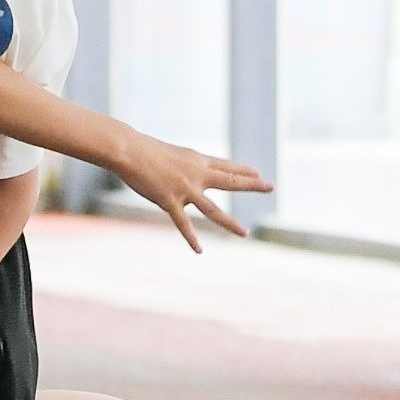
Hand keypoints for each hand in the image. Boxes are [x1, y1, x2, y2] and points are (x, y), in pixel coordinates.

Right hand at [111, 133, 269, 251]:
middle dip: (252, 185)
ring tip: (244, 233)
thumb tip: (185, 190)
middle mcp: (196, 175)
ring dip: (230, 223)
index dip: (243, 170)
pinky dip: (191, 237)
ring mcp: (185, 189)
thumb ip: (181, 171)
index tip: (258, 173)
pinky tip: (199, 250)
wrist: (128, 150)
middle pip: (230, 181)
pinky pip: (183, 223)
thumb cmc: (142, 149)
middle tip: (271, 186)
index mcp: (196, 160)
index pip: (226, 166)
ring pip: (213, 210)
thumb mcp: (170, 155)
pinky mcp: (170, 201)